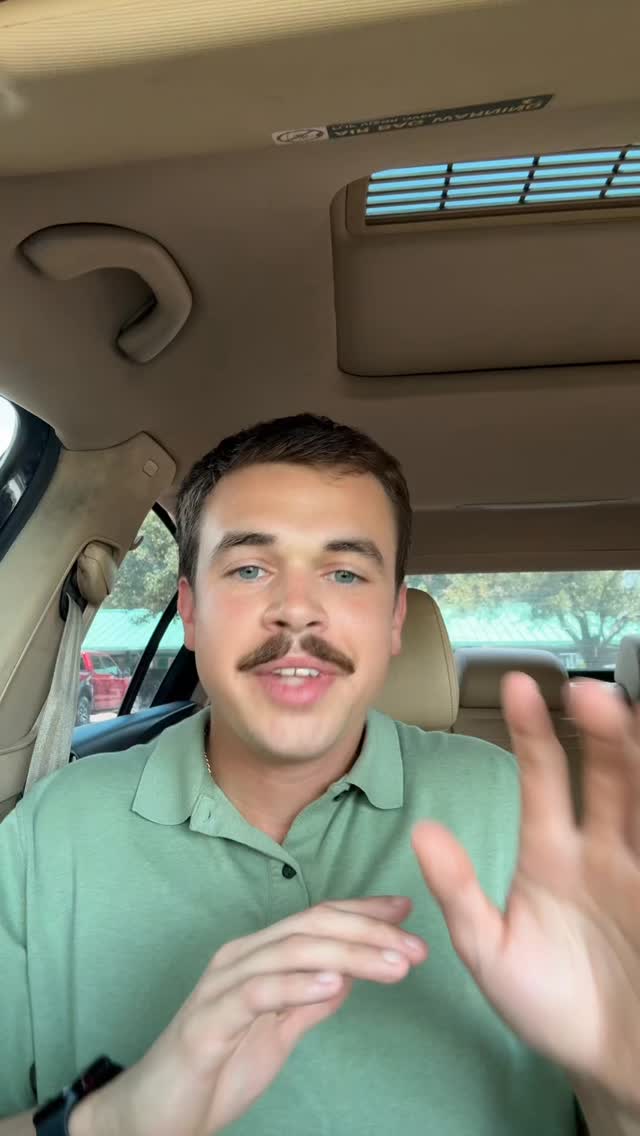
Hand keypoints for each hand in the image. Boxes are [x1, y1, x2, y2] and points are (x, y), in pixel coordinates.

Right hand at [71, 896, 425, 1135]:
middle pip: (311, 927)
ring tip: (394, 963)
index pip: (317, 919)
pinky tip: (334, 985)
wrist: (154, 1115)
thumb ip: (307, 999)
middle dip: (369, 932)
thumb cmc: (215, 1068)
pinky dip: (297, 984)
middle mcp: (238, 958)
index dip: (364, 911)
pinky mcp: (207, 1023)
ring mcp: (221, 987)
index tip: (407, 909)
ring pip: (291, 952)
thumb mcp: (276, 1030)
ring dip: (350, 955)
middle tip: (415, 946)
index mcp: (256, 956)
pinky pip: (257, 993)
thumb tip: (347, 972)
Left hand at [412, 673, 639, 1110]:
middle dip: (601, 734)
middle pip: (606, 779)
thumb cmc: (543, 1000)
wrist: (600, 1061)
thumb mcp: (488, 950)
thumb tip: (421, 831)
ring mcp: (637, 874)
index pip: (542, 779)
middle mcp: (600, 852)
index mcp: (550, 854)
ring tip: (624, 716)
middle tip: (592, 694)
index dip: (532, 733)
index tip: (519, 686)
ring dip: (637, 761)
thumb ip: (457, 891)